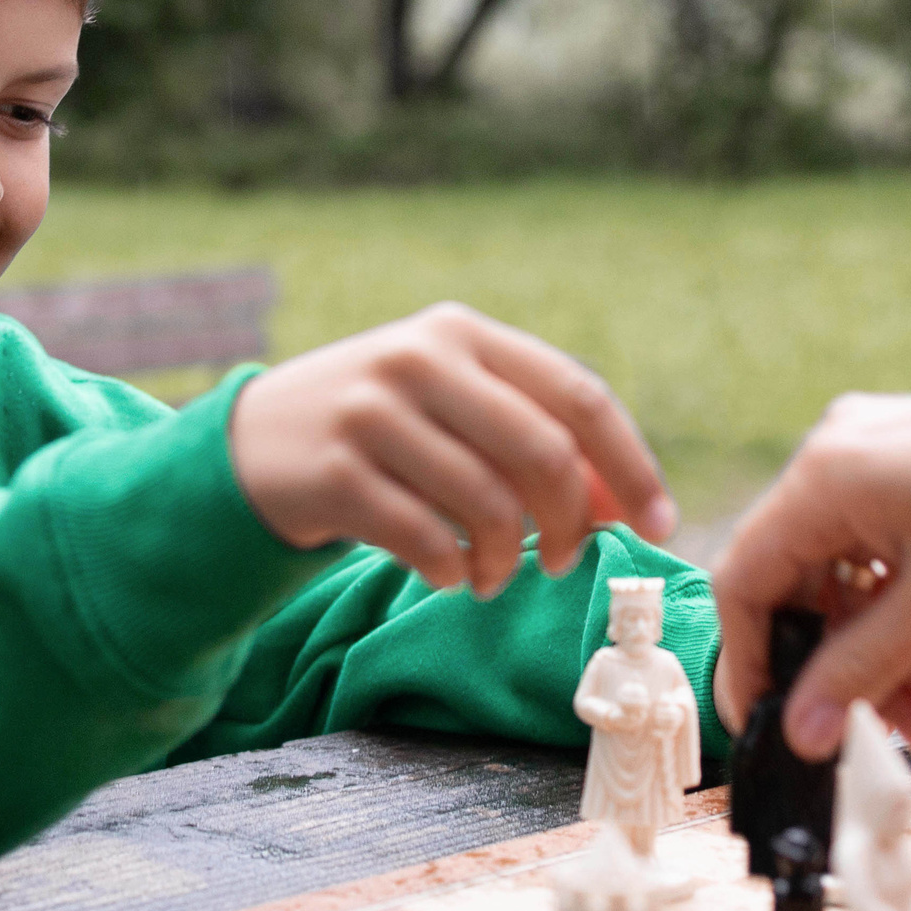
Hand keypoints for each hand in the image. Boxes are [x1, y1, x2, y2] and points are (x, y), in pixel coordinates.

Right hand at [229, 303, 677, 595]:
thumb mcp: (451, 404)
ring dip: (505, 561)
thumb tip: (621, 501)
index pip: (579, 397)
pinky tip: (444, 573)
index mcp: (464, 334)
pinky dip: (451, 571)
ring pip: (488, 505)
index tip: (657, 525)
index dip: (630, 467)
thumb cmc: (380, 429)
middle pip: (544, 454)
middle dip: (570, 524)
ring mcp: (371, 413)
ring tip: (490, 576)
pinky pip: (426, 541)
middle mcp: (420, 359)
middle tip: (562, 562)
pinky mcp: (333, 472)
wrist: (253, 442)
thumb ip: (530, 434)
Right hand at [711, 380, 910, 760]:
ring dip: (884, 649)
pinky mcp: (910, 462)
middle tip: (888, 732)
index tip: (774, 727)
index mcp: (825, 475)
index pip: (746, 580)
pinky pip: (879, 550)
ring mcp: (873, 454)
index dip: (751, 661)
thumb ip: (859, 671)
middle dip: (844, 667)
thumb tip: (797, 733)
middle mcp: (835, 454)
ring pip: (847, 575)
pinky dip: (905, 610)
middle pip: (802, 583)